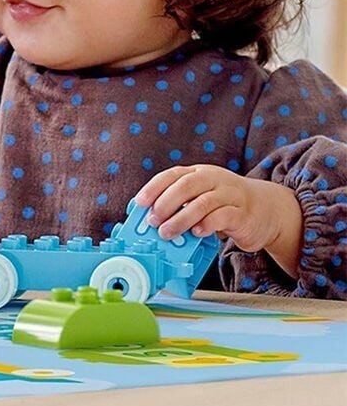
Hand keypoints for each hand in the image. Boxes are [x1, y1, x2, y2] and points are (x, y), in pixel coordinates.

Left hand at [135, 164, 298, 254]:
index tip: (139, 203)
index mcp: (198, 172)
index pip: (171, 175)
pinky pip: (222, 217)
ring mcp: (229, 194)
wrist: (267, 209)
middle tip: (153, 221)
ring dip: (180, 219)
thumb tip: (152, 219)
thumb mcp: (202, 198)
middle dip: (165, 204)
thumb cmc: (226, 205)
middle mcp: (213, 178)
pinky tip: (196, 233)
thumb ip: (182, 204)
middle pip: (185, 186)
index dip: (153, 188)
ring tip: (167, 233)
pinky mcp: (243, 213)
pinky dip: (206, 225)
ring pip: (201, 203)